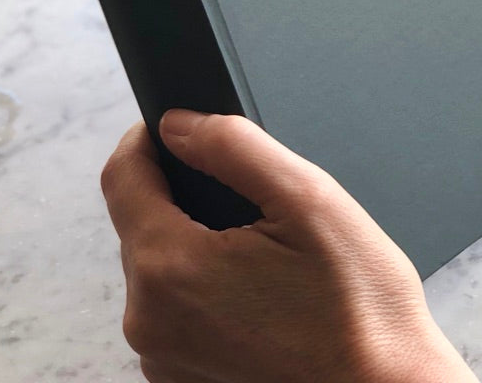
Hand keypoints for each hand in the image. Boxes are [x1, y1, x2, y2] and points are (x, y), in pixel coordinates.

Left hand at [101, 111, 477, 382]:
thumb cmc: (360, 309)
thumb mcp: (308, 198)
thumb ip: (234, 146)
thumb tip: (180, 124)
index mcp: (170, 268)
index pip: (121, 178)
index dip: (146, 138)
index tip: (174, 126)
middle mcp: (150, 323)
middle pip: (141, 223)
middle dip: (186, 197)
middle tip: (254, 201)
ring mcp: (163, 361)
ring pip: (161, 268)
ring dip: (197, 246)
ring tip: (268, 255)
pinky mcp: (182, 382)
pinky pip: (177, 313)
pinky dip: (207, 292)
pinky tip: (264, 296)